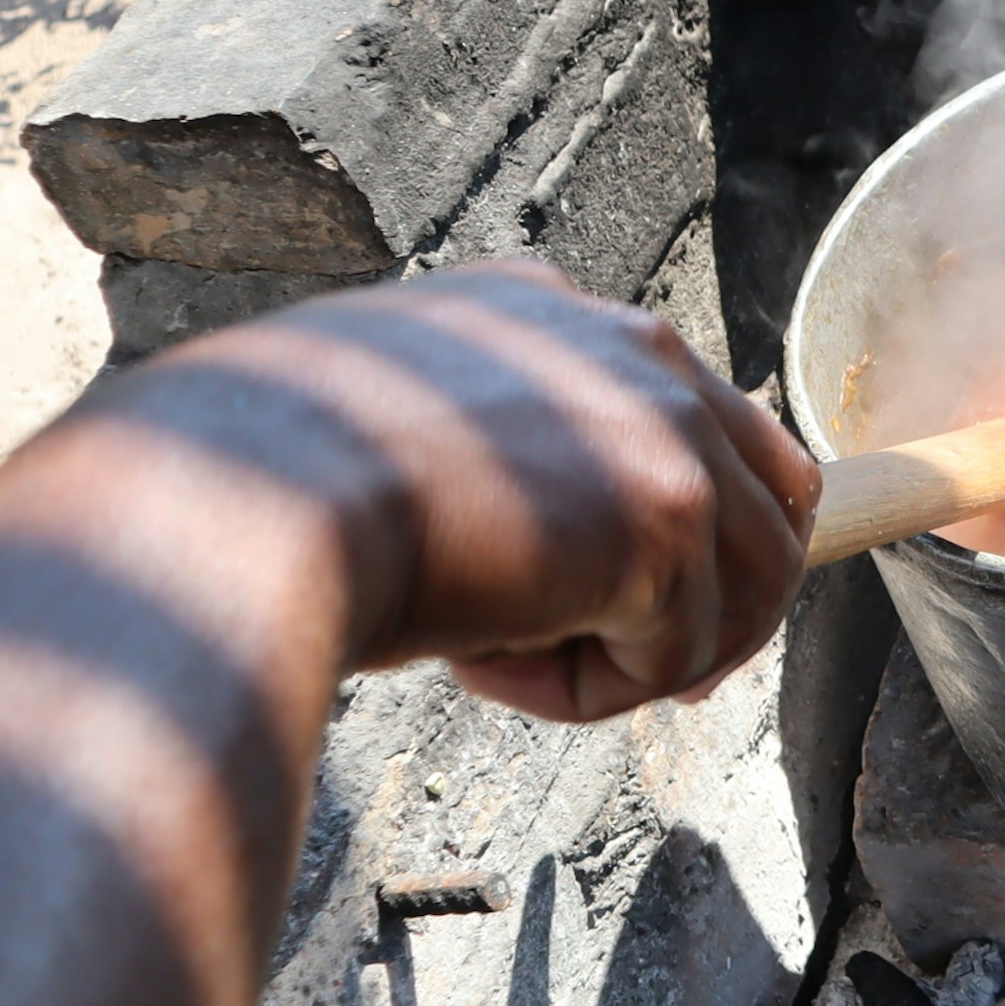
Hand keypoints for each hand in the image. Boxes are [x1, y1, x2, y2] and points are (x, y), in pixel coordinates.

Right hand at [89, 261, 819, 720]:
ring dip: (637, 658)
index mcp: (551, 312)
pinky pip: (679, 654)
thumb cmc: (269, 494)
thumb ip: (488, 461)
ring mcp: (662, 423)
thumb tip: (555, 566)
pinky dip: (591, 693)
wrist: (232, 508)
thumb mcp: (387, 436)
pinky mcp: (669, 513)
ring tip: (509, 667)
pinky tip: (484, 666)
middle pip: (772, 496)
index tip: (642, 610)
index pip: (691, 415)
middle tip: (660, 681)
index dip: (690, 531)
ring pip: (741, 588)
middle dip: (721, 604)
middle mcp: (629, 345)